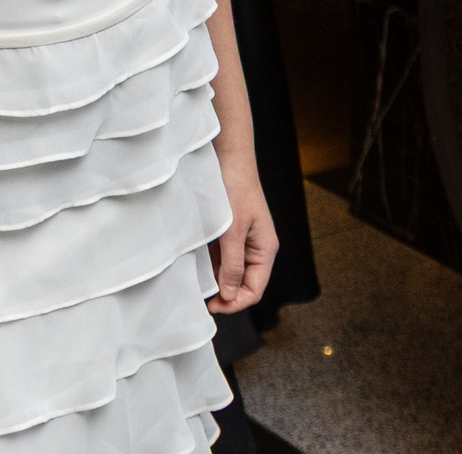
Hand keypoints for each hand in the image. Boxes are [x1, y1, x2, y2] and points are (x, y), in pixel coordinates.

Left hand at [209, 155, 277, 314]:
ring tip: (197, 281)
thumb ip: (232, 265)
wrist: (228, 156)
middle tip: (202, 297)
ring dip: (216, 279)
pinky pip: (223, 257)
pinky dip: (211, 264)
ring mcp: (244, 240)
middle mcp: (257, 248)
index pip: (255, 290)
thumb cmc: (235, 188)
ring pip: (231, 271)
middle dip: (224, 293)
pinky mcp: (231, 232)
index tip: (212, 304)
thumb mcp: (232, 230)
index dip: (235, 302)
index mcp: (265, 249)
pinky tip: (197, 265)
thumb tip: (229, 295)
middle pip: (243, 284)